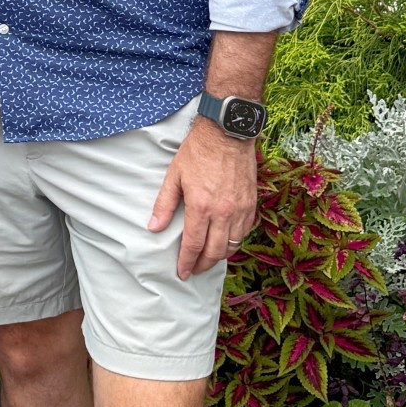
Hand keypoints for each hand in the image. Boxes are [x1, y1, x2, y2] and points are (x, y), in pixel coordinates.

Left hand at [148, 116, 257, 279]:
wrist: (227, 134)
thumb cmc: (198, 152)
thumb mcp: (174, 177)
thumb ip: (164, 205)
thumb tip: (154, 228)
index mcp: (201, 207)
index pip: (193, 245)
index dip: (187, 262)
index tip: (182, 272)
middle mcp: (223, 213)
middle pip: (215, 251)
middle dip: (203, 265)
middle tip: (194, 270)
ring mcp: (240, 210)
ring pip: (232, 245)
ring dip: (220, 256)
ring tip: (208, 260)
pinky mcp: (252, 204)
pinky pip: (245, 232)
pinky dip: (235, 242)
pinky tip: (226, 242)